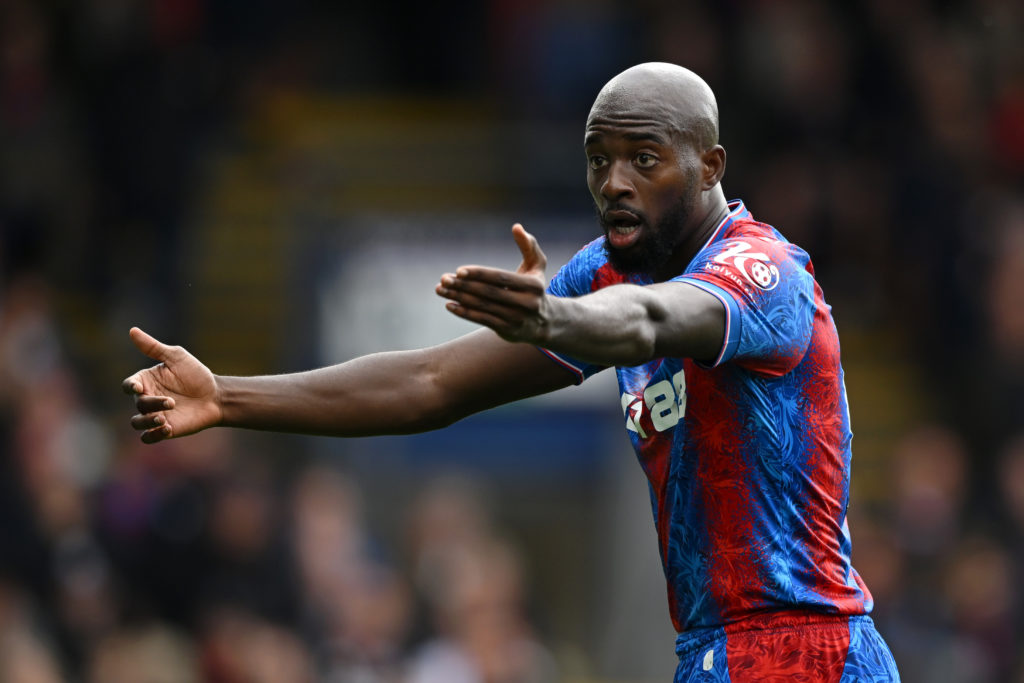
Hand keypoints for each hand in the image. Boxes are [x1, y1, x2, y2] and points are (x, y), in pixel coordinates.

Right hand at [122, 327, 222, 442]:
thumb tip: (132, 330)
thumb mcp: (177, 357)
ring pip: (137, 423)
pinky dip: (153, 435)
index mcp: (146, 381)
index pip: (128, 385)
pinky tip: (168, 428)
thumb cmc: (196, 375)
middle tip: (171, 402)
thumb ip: (154, 348)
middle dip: (152, 404)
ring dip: (147, 422)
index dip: (130, 387)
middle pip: (137, 404)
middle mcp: (147, 399)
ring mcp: (154, 415)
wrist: (216, 396)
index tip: (138, 387)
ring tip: (164, 418)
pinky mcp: (165, 430)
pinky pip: (148, 438)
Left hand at [436, 224, 550, 343]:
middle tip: (444, 278)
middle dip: (464, 285)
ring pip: (482, 306)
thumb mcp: (537, 266)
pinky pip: (482, 320)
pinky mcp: (507, 330)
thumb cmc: (535, 288)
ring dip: (459, 297)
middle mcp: (525, 303)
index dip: (479, 274)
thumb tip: (516, 226)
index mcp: (532, 286)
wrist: (544, 323)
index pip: (500, 278)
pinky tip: (449, 304)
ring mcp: (516, 318)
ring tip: (440, 289)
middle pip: (488, 293)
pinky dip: (464, 313)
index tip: (459, 270)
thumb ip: (529, 245)